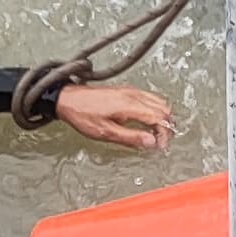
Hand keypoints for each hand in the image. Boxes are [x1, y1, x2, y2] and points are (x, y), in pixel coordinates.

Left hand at [52, 81, 176, 149]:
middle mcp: (133, 95)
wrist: (69, 98)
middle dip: (167, 126)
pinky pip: (150, 98)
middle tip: (160, 142)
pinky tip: (148, 121)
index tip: (160, 145)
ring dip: (162, 118)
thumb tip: (151, 143)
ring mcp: (131, 91)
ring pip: (159, 102)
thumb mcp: (105, 133)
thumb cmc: (83, 115)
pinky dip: (155, 110)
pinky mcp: (127, 91)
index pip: (159, 118)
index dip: (164, 133)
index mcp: (130, 105)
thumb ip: (130, 138)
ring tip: (156, 134)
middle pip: (163, 109)